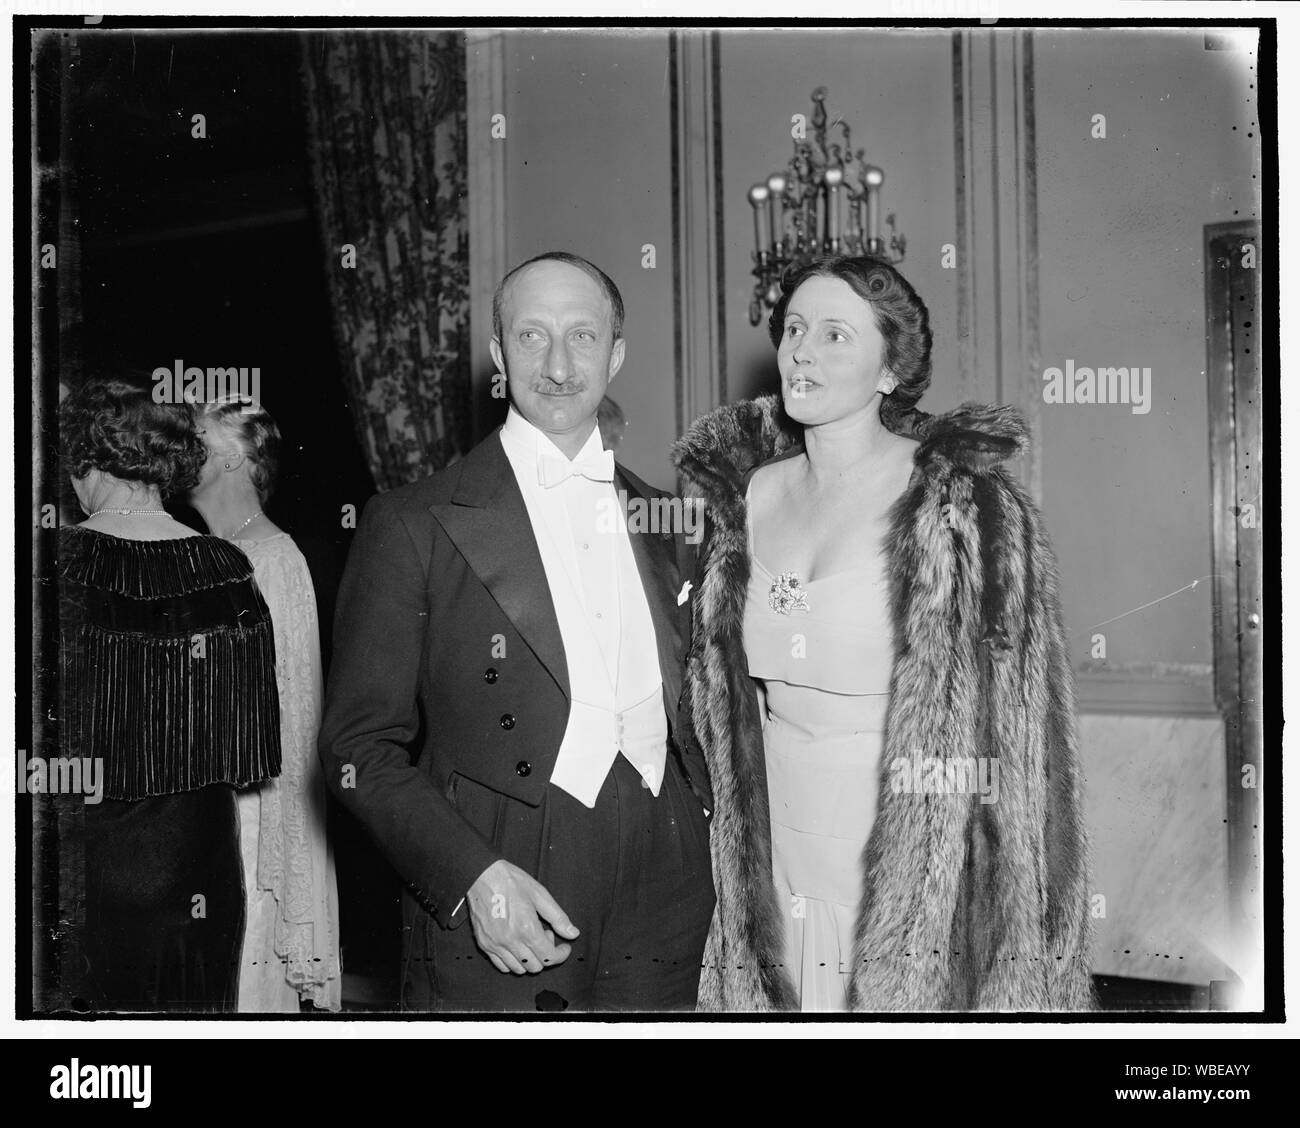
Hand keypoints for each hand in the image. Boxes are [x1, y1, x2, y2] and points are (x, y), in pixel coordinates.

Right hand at [466, 859, 580, 974]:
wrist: (481, 876)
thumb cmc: (511, 881)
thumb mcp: (540, 894)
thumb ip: (558, 917)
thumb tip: (573, 934)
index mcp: (527, 928)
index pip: (549, 957)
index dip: (561, 955)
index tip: (565, 947)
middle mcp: (510, 941)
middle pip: (535, 966)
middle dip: (546, 954)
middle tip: (545, 935)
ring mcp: (495, 945)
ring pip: (519, 969)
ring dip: (530, 959)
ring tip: (530, 938)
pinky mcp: (484, 945)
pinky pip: (502, 966)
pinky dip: (513, 961)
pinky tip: (517, 944)